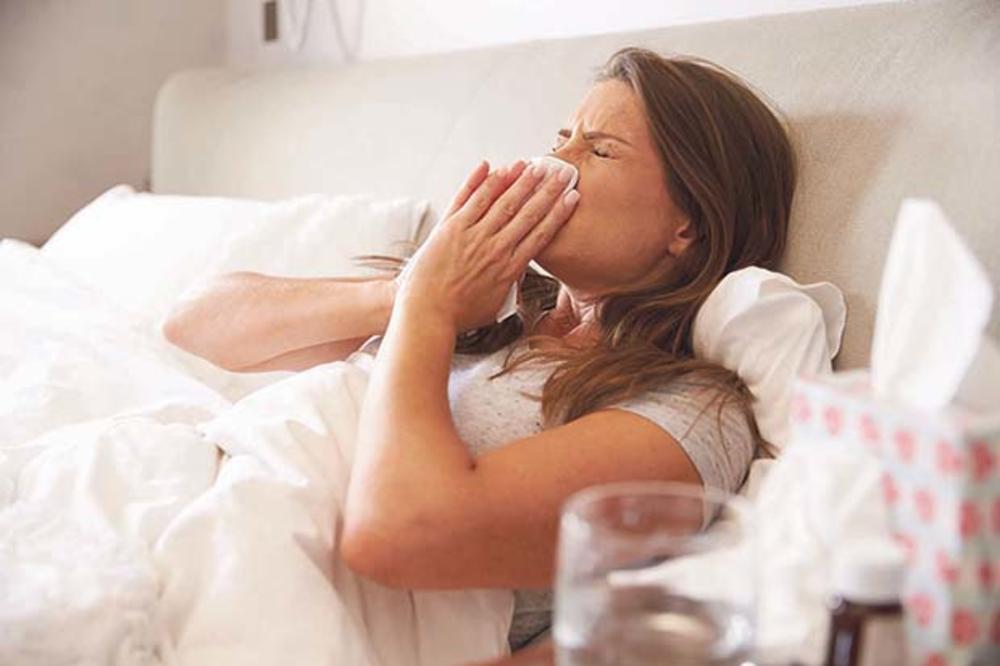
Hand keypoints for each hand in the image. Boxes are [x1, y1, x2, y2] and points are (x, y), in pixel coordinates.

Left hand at [395, 159, 579, 331]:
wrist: (427, 314)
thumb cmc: (458, 315)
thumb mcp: (495, 305)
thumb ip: (509, 286)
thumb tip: (518, 274)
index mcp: (509, 268)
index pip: (541, 233)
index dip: (558, 212)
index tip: (571, 197)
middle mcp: (494, 248)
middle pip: (527, 212)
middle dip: (546, 190)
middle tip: (560, 172)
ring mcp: (472, 235)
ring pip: (500, 201)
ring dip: (518, 180)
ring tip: (532, 165)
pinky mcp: (450, 229)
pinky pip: (468, 199)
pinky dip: (480, 182)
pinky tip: (492, 167)